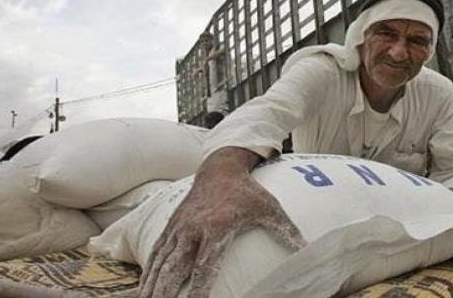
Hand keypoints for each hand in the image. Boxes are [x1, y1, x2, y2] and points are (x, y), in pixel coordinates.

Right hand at [138, 148, 306, 297]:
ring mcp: (179, 227)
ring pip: (161, 261)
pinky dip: (148, 270)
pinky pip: (156, 251)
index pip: (206, 265)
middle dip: (166, 290)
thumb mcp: (271, 208)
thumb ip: (287, 231)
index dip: (200, 288)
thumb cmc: (248, 192)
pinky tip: (143, 288)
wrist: (220, 168)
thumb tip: (308, 250)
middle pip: (176, 267)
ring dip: (152, 285)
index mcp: (217, 228)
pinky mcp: (171, 225)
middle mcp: (194, 229)